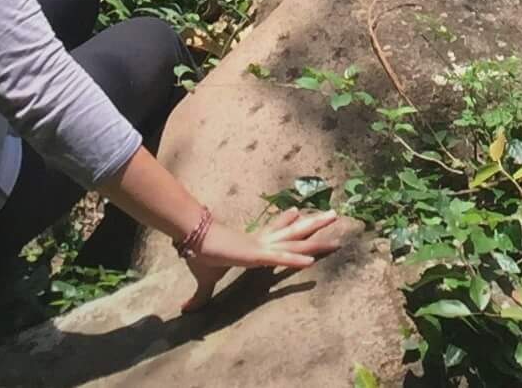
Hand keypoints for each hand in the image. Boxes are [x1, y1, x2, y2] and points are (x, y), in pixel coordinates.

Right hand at [180, 206, 350, 312]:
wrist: (194, 240)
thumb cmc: (201, 255)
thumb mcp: (205, 279)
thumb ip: (201, 295)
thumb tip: (185, 308)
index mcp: (253, 244)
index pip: (275, 231)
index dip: (288, 222)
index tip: (297, 212)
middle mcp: (263, 242)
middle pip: (295, 233)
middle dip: (315, 225)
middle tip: (334, 215)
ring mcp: (263, 248)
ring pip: (295, 243)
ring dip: (316, 239)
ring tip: (336, 234)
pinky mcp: (256, 256)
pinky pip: (280, 259)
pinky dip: (295, 261)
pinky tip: (311, 262)